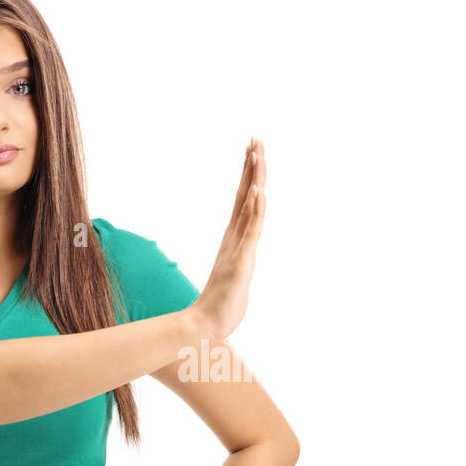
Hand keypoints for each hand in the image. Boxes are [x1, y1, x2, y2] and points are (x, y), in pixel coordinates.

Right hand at [190, 137, 266, 340]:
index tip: (252, 150)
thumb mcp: (237, 275)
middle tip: (255, 139)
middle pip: (245, 194)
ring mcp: (237, 247)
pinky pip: (251, 231)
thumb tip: (240, 255)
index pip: (244, 199)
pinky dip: (255, 210)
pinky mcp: (241, 261)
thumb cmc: (221, 304)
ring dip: (254, 179)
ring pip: (248, 206)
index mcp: (235, 239)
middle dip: (252, 166)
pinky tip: (259, 191)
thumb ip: (238, 260)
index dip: (249, 174)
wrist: (205, 326)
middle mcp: (234, 237)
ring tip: (257, 153)